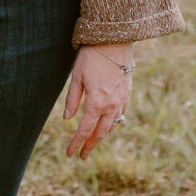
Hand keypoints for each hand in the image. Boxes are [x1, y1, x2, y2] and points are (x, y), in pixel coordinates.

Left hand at [64, 43, 133, 158]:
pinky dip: (114, 122)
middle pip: (100, 133)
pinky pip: (121, 113)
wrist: (114, 40)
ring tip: (93, 141)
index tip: (70, 154)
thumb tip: (67, 119)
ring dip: (102, 135)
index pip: (84, 130)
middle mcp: (111, 105)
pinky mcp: (127, 92)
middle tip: (82, 155)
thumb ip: (72, 100)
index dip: (76, 143)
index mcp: (96, 103)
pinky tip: (109, 124)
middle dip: (90, 145)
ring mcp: (121, 99)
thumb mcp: (76, 77)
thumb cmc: (91, 56)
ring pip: (112, 125)